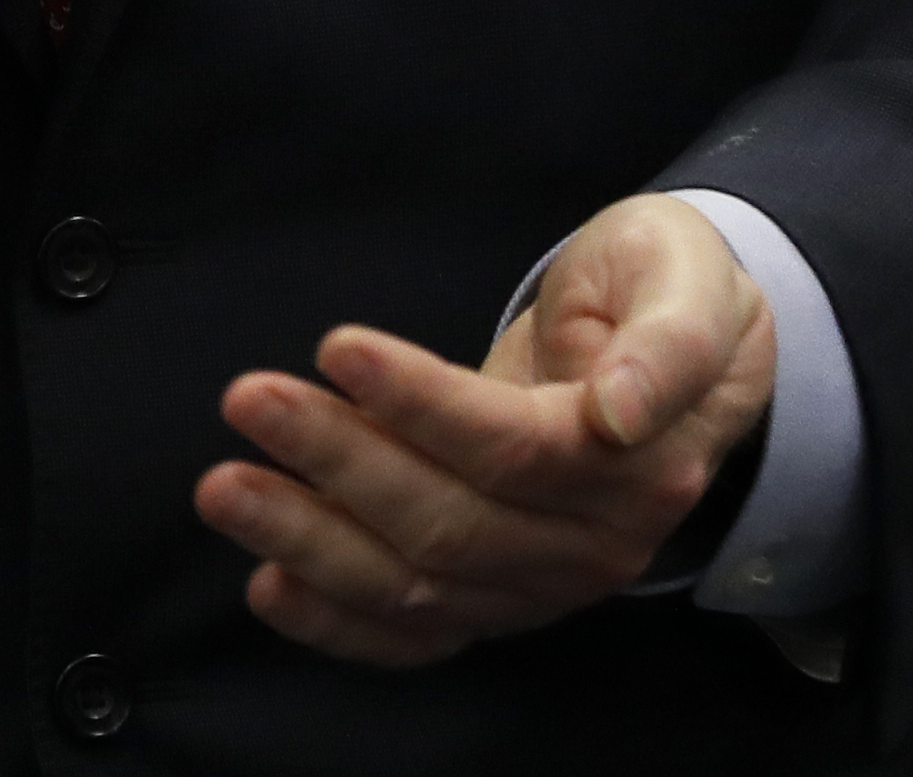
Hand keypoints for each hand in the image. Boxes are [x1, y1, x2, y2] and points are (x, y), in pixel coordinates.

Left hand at [196, 192, 778, 668]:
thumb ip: (667, 340)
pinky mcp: (499, 599)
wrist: (685, 355)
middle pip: (450, 523)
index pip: (514, 448)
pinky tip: (268, 585)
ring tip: (225, 487)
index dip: (421, 405)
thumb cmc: (672, 292)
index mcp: (642, 464)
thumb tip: (621, 410)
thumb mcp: (687, 277)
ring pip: (417, 586)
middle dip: (339, 462)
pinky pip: (415, 635)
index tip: (337, 347)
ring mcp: (543, 584)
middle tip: (248, 397)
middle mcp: (593, 543)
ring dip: (310, 541)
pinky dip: (336, 624)